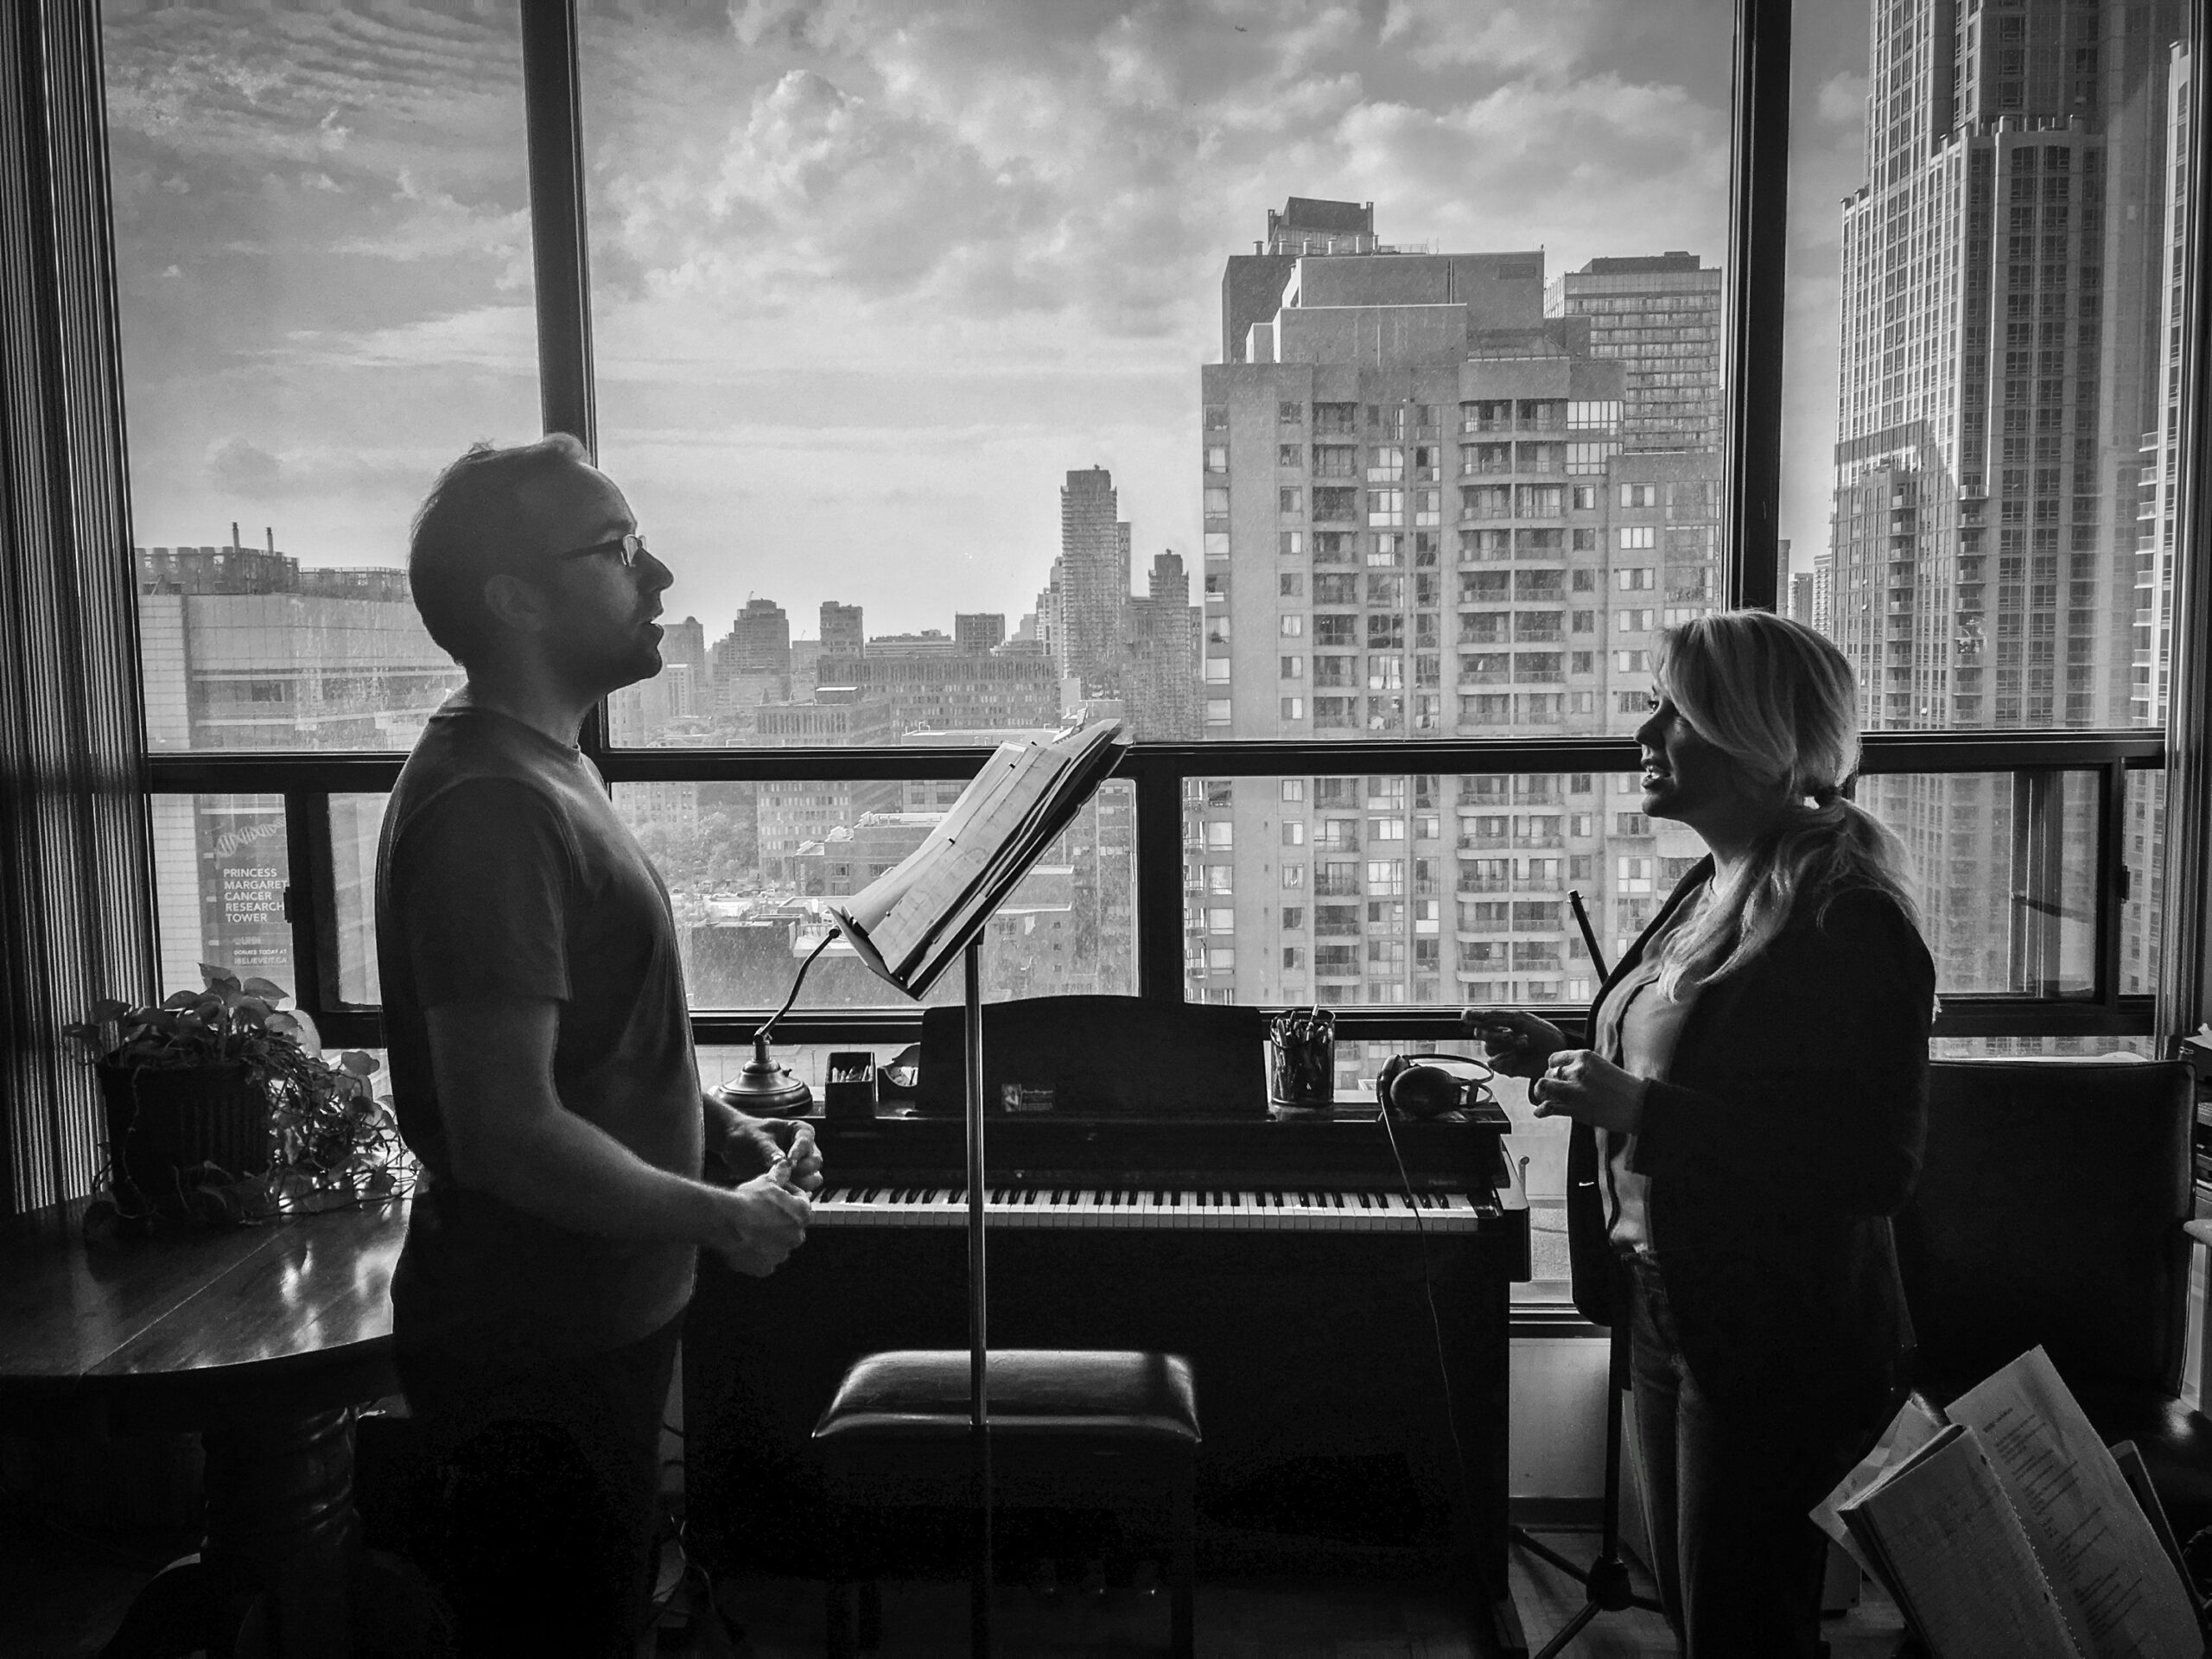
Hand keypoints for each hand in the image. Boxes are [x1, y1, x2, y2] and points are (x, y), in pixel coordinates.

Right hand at [700, 1174, 810, 1277]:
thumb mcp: (766, 1181)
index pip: (801, 1201)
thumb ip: (781, 1174)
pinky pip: (764, 1261)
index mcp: (802, 1214)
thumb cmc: (748, 1200)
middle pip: (790, 1226)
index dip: (788, 1193)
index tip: (775, 1191)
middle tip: (761, 1210)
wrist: (726, 1221)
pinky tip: (745, 1243)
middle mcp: (796, 1237)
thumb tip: (786, 1164)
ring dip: (769, 1238)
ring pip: (778, 1245)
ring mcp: (781, 1254)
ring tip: (750, 1227)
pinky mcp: (765, 1268)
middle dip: (779, 1218)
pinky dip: (757, 1254)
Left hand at [719, 1109, 824, 1193]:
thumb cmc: (746, 1135)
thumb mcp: (755, 1139)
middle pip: (815, 1162)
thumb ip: (769, 1150)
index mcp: (799, 1131)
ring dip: (801, 1184)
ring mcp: (801, 1165)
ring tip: (782, 1184)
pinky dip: (795, 1192)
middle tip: (786, 1174)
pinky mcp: (794, 1180)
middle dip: (803, 1170)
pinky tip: (782, 1191)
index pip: (807, 1141)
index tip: (789, 1162)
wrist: (733, 1146)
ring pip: (814, 1178)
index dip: (799, 1152)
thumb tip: (782, 1162)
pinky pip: (803, 1189)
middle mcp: (804, 1149)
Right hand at [1462, 1008, 1567, 1078]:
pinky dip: (1505, 1059)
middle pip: (1480, 1034)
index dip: (1473, 1018)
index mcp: (1500, 1023)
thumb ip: (1491, 1016)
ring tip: (1524, 1044)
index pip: (1478, 1020)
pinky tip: (1517, 1057)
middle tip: (1510, 1033)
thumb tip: (1465, 1013)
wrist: (1557, 1051)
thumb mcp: (1517, 1019)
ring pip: (1487, 1048)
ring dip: (1505, 1045)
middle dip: (1495, 1033)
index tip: (1470, 1017)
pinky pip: (1493, 1063)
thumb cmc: (1541, 1032)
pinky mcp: (1506, 1067)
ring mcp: (1501, 1052)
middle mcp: (1498, 1037)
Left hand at [1527, 1048, 1646, 1134]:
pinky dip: (1541, 1110)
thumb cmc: (1625, 1087)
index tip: (1555, 1073)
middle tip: (1552, 1089)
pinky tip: (1540, 1113)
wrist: (1639, 1105)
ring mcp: (1574, 1089)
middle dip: (1549, 1082)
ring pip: (1544, 1087)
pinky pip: (1549, 1107)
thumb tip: (1565, 1073)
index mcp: (1585, 1057)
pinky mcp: (1575, 1108)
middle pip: (1548, 1073)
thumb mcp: (1602, 1067)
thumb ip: (1582, 1068)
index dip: (1552, 1067)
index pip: (1555, 1058)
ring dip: (1541, 1094)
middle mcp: (1577, 1070)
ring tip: (1543, 1099)